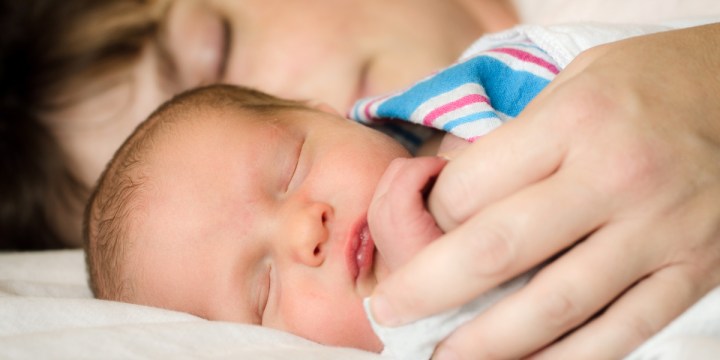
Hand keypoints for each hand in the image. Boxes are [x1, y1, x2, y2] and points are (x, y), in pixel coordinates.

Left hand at [369, 24, 719, 358]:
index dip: (432, 216)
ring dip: (488, 345)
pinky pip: (620, 333)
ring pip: (554, 307)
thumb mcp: (573, 81)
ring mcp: (658, 232)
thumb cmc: (648, 83)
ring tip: (443, 359)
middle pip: (498, 251)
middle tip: (390, 313)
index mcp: (574, 122)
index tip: (424, 228)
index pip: (472, 187)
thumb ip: (515, 140)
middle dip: (429, 290)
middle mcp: (614, 178)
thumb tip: (450, 200)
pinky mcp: (691, 273)